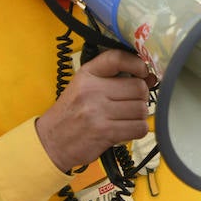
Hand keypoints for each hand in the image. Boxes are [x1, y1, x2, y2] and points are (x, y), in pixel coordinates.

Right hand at [35, 50, 152, 171]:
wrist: (51, 142)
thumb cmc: (70, 114)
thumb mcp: (84, 87)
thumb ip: (113, 79)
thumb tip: (150, 78)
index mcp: (87, 76)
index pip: (117, 58)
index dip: (137, 64)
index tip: (142, 72)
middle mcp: (92, 91)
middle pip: (139, 88)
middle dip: (141, 97)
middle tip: (131, 103)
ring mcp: (98, 112)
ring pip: (141, 109)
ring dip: (139, 115)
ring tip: (126, 118)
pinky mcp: (105, 132)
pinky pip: (139, 127)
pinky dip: (138, 129)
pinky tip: (127, 129)